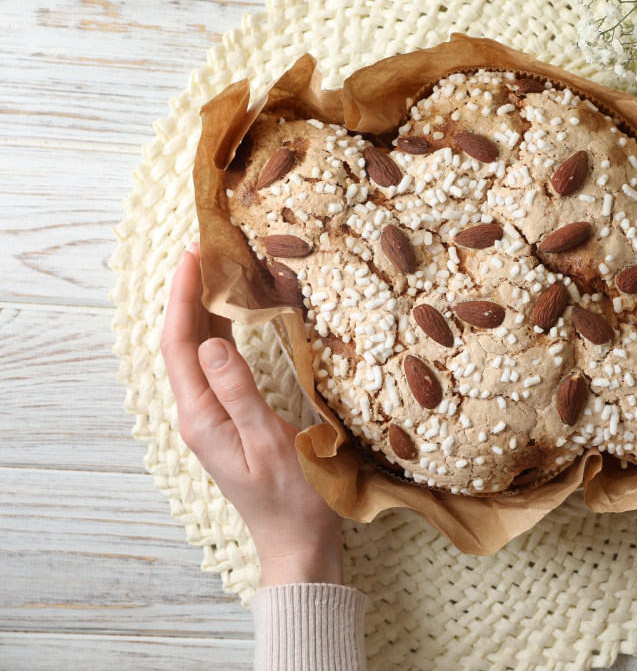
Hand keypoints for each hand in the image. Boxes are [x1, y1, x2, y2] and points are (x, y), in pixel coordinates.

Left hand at [161, 243, 343, 586]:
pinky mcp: (230, 421)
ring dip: (205, 312)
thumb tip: (213, 343)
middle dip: (189, 296)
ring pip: (198, 354)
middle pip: (183, 345)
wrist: (299, 543)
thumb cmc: (294, 499)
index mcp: (202, 418)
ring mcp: (213, 419)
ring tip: (219, 272)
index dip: (182, 299)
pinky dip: (222, 334)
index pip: (179, 346)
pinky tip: (236, 318)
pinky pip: (217, 367)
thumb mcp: (270, 443)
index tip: (194, 257)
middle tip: (207, 252)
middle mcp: (200, 415)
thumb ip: (239, 393)